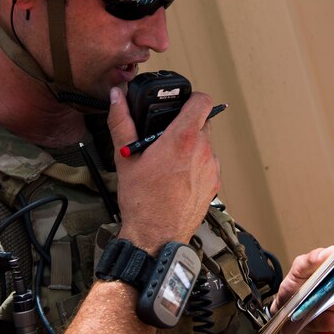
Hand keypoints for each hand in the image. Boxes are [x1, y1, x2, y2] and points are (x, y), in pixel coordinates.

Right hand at [107, 87, 220, 251]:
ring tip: (170, 161)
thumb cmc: (142, 200)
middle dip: (186, 125)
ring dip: (192, 147)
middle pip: (203, 123)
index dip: (193, 98)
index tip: (183, 102)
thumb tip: (117, 98)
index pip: (203, 101)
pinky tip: (179, 177)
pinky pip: (209, 164)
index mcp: (182, 138)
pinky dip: (197, 166)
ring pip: (206, 145)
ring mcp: (212, 168)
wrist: (156, 236)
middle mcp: (203, 150)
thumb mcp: (125, 157)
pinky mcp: (215, 183)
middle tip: (166, 137)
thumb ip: (122, 122)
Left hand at [270, 246, 333, 333]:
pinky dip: (320, 324)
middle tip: (310, 294)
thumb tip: (330, 252)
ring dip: (319, 310)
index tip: (332, 268)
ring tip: (308, 311)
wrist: (289, 321)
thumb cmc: (298, 292)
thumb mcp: (298, 272)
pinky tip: (314, 324)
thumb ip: (311, 259)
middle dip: (325, 291)